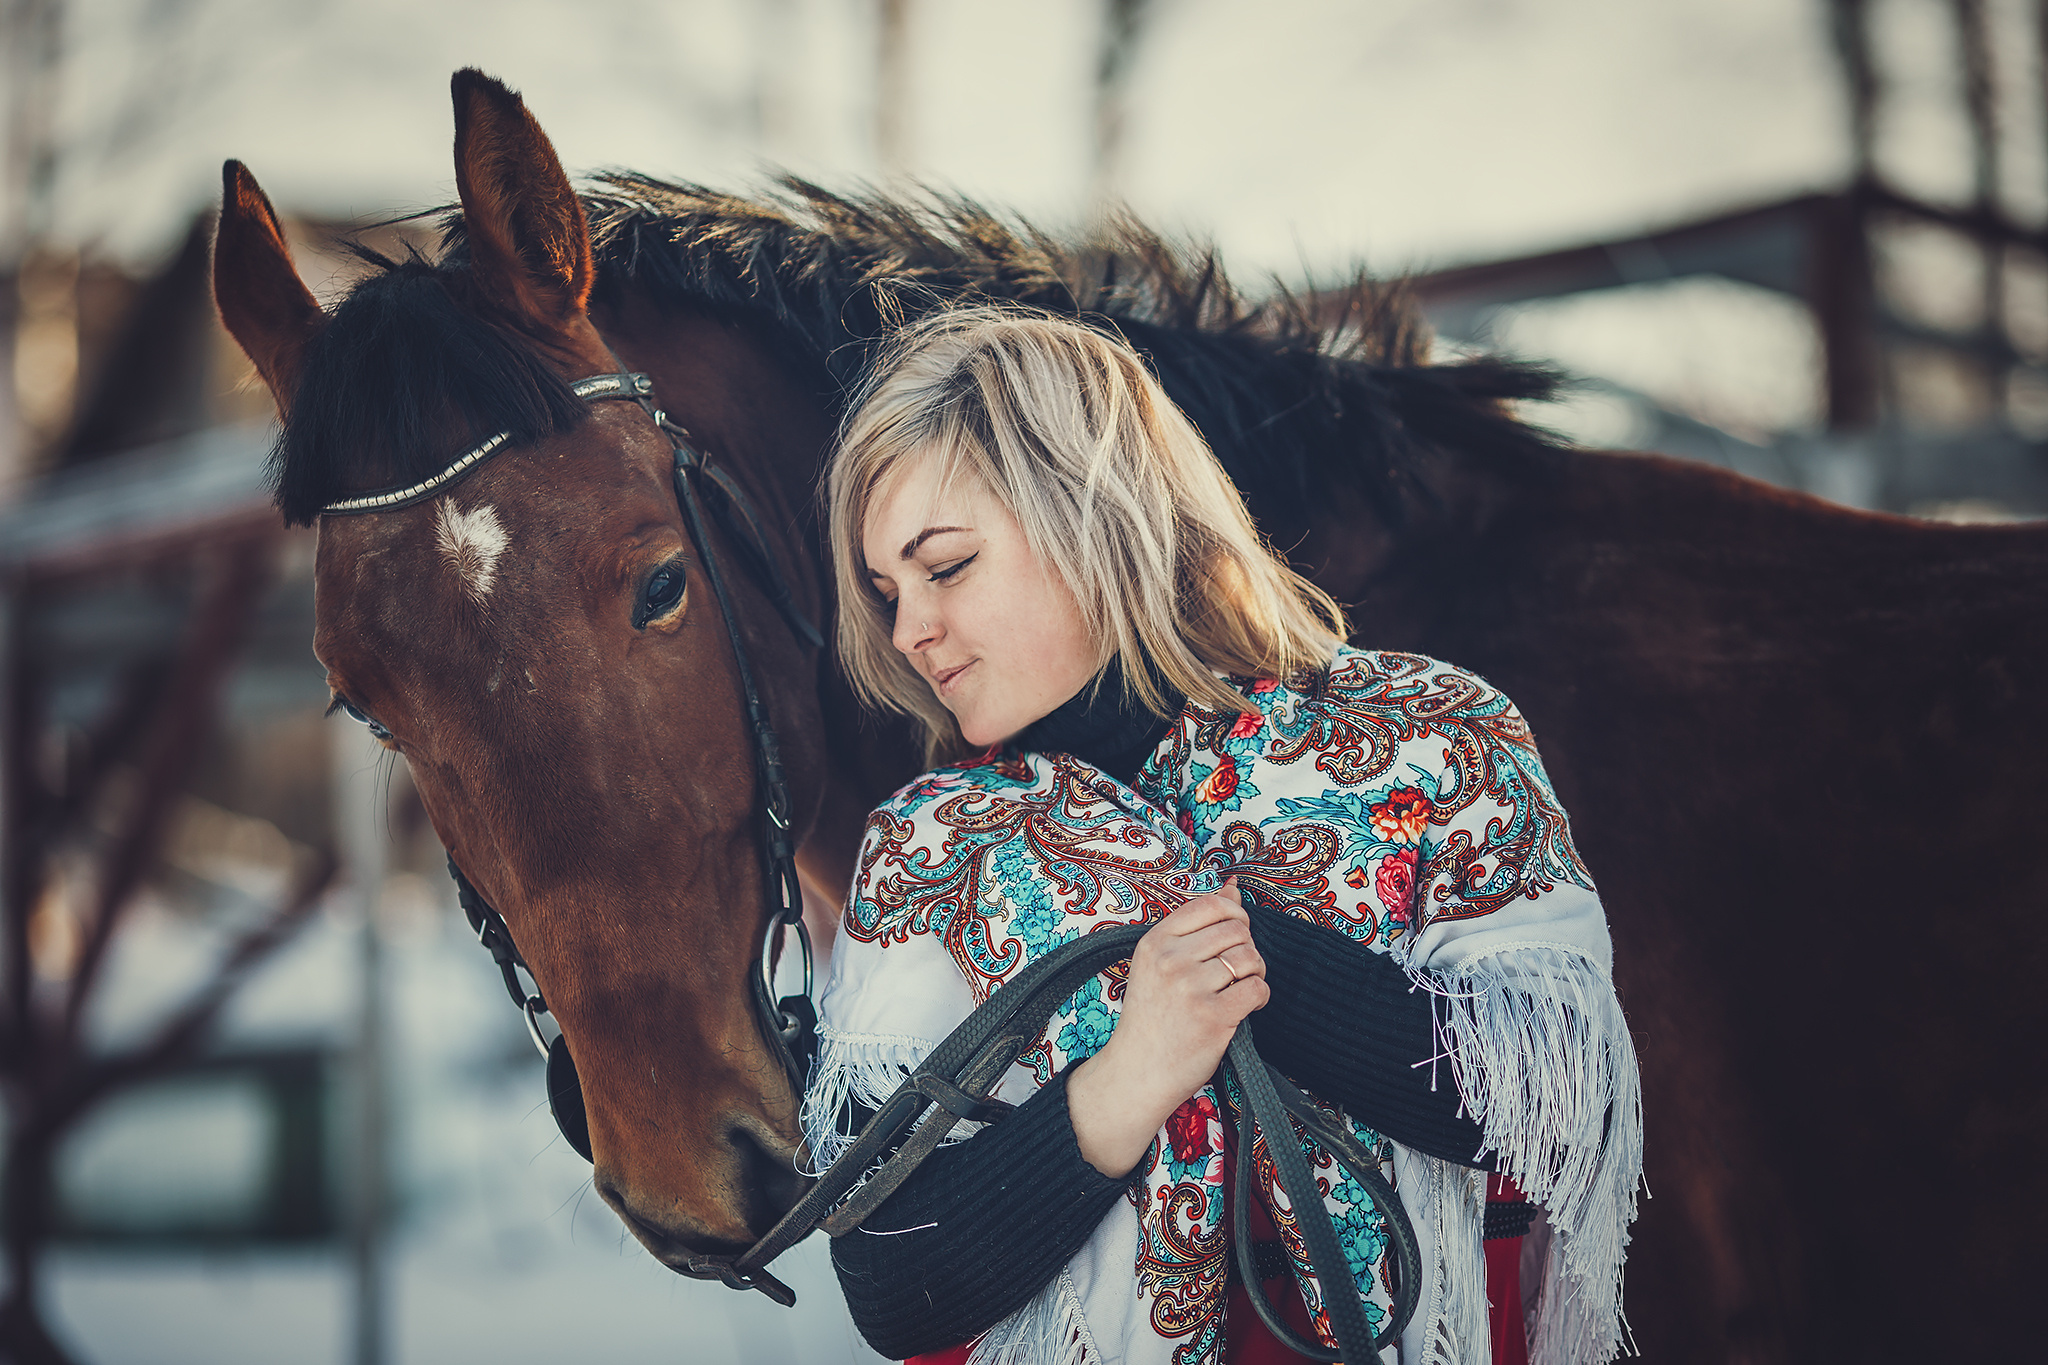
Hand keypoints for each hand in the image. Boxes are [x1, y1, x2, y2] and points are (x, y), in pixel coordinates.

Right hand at [1066, 878, 1268, 1175]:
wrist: (1137, 1072)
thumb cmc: (1152, 1018)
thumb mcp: (1159, 964)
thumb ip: (1195, 926)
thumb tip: (1233, 886)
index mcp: (1155, 941)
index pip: (1212, 904)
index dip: (1234, 915)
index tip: (1234, 935)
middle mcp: (1171, 960)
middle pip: (1237, 930)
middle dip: (1246, 948)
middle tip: (1236, 971)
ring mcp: (1191, 988)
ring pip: (1250, 958)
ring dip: (1255, 972)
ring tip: (1240, 988)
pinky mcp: (1213, 1017)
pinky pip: (1257, 989)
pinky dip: (1260, 997)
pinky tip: (1244, 1007)